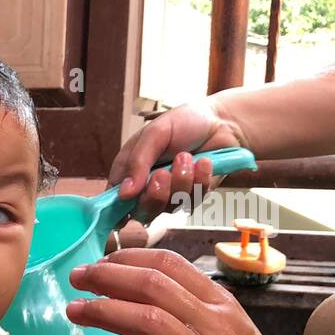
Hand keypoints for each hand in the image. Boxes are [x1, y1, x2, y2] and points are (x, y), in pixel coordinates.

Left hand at [66, 248, 314, 334]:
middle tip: (76, 279)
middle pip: (152, 285)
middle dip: (107, 277)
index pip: (169, 265)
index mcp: (220, 306)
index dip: (128, 258)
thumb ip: (192, 316)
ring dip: (104, 312)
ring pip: (148, 320)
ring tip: (75, 312)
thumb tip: (145, 304)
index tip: (99, 261)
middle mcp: (213, 324)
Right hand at [109, 100, 245, 223]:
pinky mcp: (192, 197)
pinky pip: (192, 201)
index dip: (117, 209)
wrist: (221, 121)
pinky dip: (199, 180)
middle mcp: (146, 188)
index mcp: (128, 173)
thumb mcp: (154, 134)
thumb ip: (137, 162)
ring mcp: (170, 195)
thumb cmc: (183, 122)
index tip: (128, 203)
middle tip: (162, 173)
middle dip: (154, 195)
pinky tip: (204, 162)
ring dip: (180, 181)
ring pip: (169, 207)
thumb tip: (124, 193)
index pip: (114, 201)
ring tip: (187, 156)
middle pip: (142, 212)